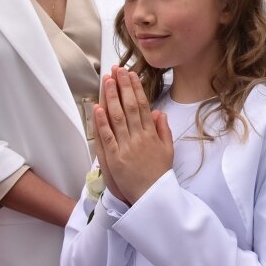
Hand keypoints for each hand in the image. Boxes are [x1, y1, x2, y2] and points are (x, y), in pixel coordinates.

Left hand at [94, 68, 172, 204]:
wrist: (153, 196)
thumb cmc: (159, 173)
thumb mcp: (168, 150)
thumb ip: (163, 130)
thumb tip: (158, 112)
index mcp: (152, 134)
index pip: (142, 105)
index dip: (135, 88)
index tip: (130, 75)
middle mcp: (139, 137)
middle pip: (129, 107)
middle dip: (123, 86)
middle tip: (117, 70)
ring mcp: (126, 147)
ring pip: (117, 118)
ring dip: (112, 97)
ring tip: (107, 81)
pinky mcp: (115, 158)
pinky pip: (108, 137)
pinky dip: (102, 122)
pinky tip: (98, 107)